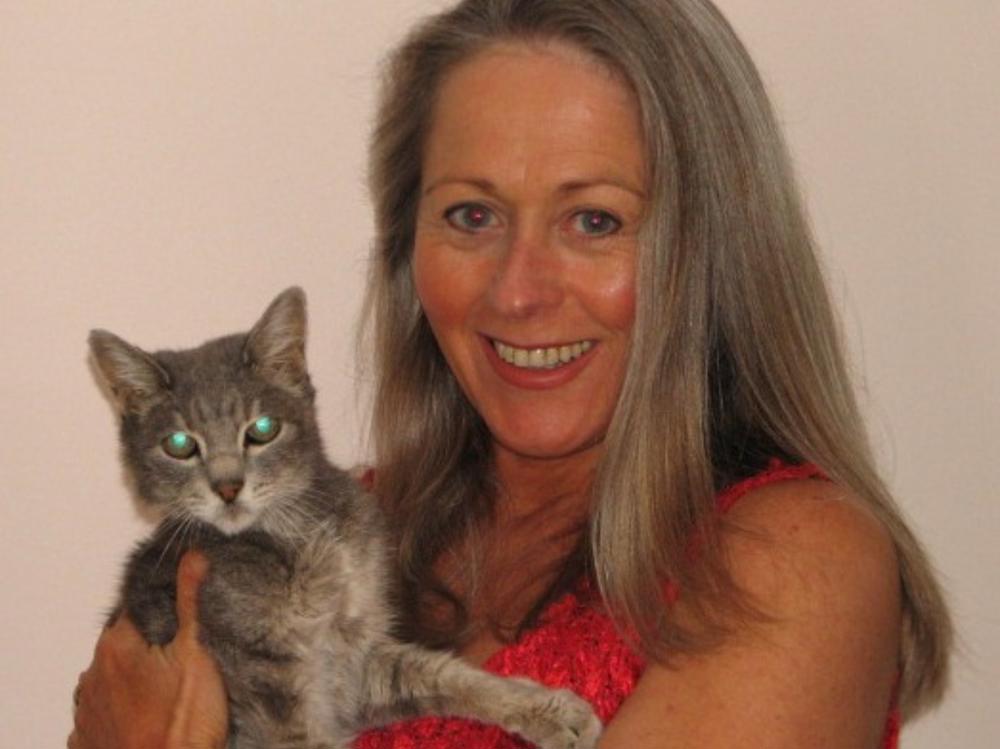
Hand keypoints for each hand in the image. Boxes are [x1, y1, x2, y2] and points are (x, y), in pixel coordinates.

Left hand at [69, 551, 228, 748]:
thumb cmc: (183, 723)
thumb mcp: (199, 654)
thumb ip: (192, 602)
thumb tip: (191, 557)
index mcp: (117, 644)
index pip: (138, 609)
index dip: (165, 613)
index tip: (186, 624)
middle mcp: (92, 674)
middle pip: (125, 645)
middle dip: (151, 648)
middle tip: (185, 665)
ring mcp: (86, 711)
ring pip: (114, 680)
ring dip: (136, 681)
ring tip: (170, 697)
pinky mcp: (88, 741)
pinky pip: (105, 714)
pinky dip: (124, 712)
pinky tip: (150, 719)